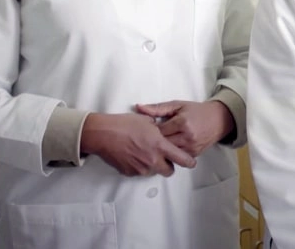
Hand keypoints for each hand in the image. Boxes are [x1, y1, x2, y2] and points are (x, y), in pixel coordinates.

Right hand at [80, 112, 195, 176]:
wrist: (103, 134)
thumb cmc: (125, 124)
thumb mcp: (147, 120)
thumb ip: (159, 129)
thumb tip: (162, 131)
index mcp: (160, 146)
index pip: (181, 159)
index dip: (189, 162)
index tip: (191, 163)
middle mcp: (152, 160)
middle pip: (169, 171)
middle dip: (169, 166)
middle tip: (165, 158)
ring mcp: (141, 168)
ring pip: (154, 171)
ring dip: (154, 165)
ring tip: (144, 152)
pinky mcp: (129, 172)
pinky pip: (140, 171)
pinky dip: (140, 165)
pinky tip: (133, 155)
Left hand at [136, 100, 234, 157]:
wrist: (218, 119)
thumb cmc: (196, 111)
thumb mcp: (177, 105)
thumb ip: (158, 108)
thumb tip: (138, 107)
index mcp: (182, 122)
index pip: (159, 131)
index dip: (150, 131)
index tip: (147, 130)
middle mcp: (187, 137)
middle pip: (163, 144)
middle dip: (154, 142)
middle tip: (148, 139)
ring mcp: (191, 147)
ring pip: (169, 153)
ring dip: (162, 149)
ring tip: (156, 145)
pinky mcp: (194, 154)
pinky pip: (177, 156)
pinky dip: (171, 153)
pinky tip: (167, 148)